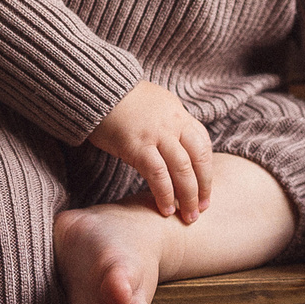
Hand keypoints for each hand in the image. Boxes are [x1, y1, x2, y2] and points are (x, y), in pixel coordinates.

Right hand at [89, 81, 215, 223]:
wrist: (98, 87)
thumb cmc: (123, 99)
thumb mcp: (156, 105)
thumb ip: (169, 124)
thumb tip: (177, 144)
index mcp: (179, 115)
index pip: (203, 145)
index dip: (207, 170)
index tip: (206, 189)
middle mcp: (173, 124)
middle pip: (198, 160)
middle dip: (203, 188)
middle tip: (202, 209)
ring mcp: (157, 135)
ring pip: (182, 170)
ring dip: (187, 196)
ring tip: (188, 216)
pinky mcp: (137, 145)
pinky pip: (157, 174)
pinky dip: (164, 193)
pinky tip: (166, 208)